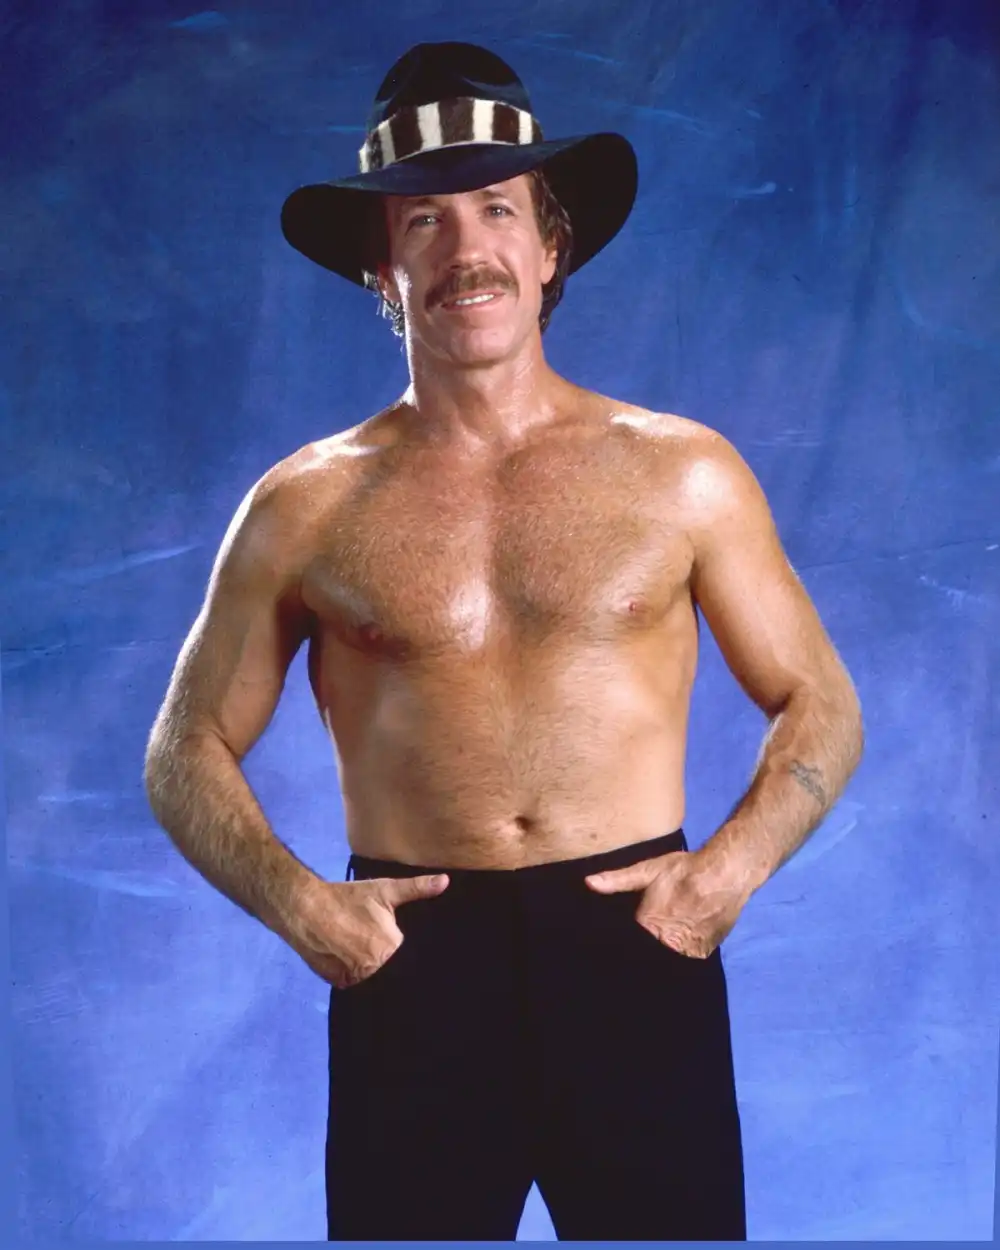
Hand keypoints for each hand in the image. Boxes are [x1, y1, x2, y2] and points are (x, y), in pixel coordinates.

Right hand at [283, 873, 449, 987]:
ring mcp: (355, 979)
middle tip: (370, 939)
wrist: (304, 908)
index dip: (400, 948)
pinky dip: (353, 973)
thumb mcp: (384, 890)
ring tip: (360, 949)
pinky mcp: (338, 984)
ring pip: (372, 976)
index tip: (389, 938)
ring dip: (370, 967)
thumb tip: (446, 881)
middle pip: (388, 967)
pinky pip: (354, 982)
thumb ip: (417, 888)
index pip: (406, 954)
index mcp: (391, 947)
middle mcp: (375, 968)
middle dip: (386, 956)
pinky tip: (348, 958)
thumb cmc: (348, 898)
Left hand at [584, 848, 748, 958]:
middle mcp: (666, 943)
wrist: (725, 874)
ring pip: (669, 955)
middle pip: (651, 950)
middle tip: (657, 926)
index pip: (629, 940)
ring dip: (667, 947)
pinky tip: (684, 935)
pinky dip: (684, 948)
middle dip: (649, 943)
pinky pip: (688, 956)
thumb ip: (618, 880)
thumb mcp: (648, 870)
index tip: (630, 933)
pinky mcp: (704, 954)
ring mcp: (687, 952)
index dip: (628, 937)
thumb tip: (588, 883)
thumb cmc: (684, 870)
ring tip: (671, 930)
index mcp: (648, 926)